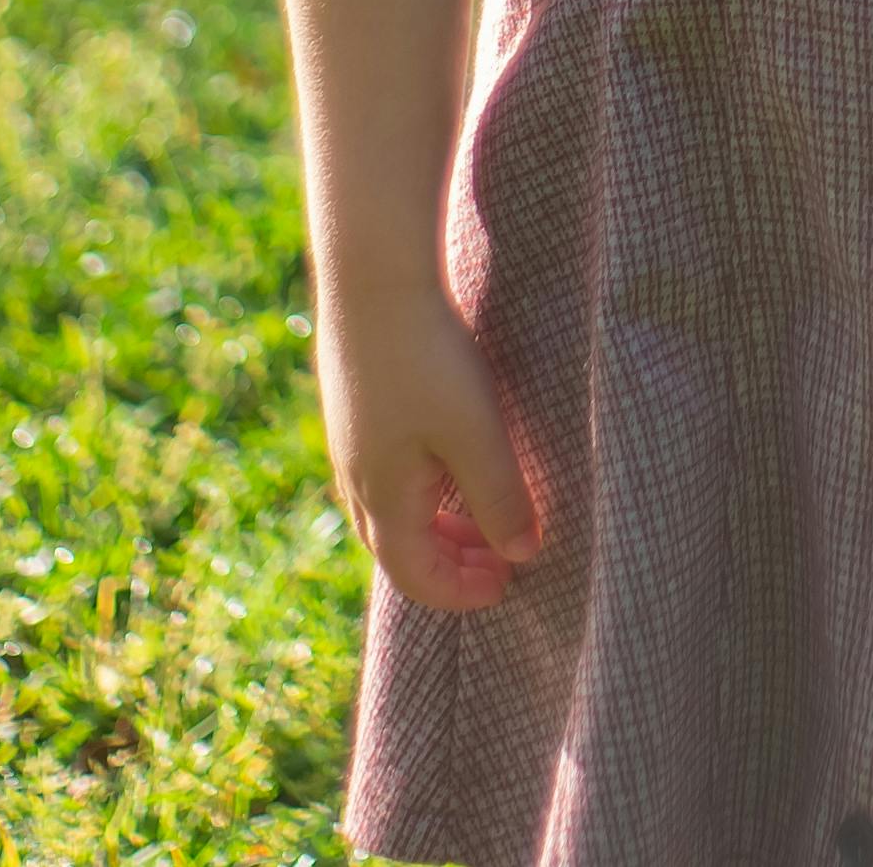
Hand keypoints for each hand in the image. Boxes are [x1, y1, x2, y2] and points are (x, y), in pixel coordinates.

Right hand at [318, 282, 543, 610]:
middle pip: (398, 549)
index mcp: (384, 496)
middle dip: (449, 565)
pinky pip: (386, 472)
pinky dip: (423, 490)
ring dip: (437, 527)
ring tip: (483, 516)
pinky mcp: (355, 406)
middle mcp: (357, 477)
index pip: (415, 576)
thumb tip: (522, 554)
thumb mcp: (477, 433)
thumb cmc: (429, 359)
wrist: (373, 280)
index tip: (506, 585)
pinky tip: (452, 459)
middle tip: (500, 559)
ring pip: (390, 509)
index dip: (460, 593)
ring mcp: (350, 440)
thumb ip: (501, 498)